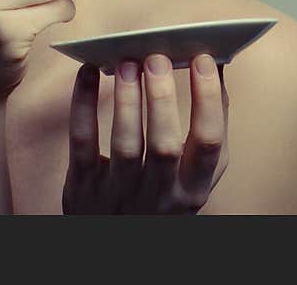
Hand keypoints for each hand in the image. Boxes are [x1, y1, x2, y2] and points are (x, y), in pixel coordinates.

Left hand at [62, 53, 229, 213]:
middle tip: (157, 57)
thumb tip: (214, 67)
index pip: (209, 143)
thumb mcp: (194, 175)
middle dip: (162, 98)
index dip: (208, 99)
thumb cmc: (161, 193)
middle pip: (164, 145)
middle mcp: (160, 193)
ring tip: (126, 62)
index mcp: (194, 186)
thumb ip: (209, 128)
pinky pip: (83, 141)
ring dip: (127, 100)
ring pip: (125, 144)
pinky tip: (87, 73)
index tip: (203, 59)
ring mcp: (120, 191)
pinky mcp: (84, 185)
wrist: (115, 239)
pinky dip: (83, 104)